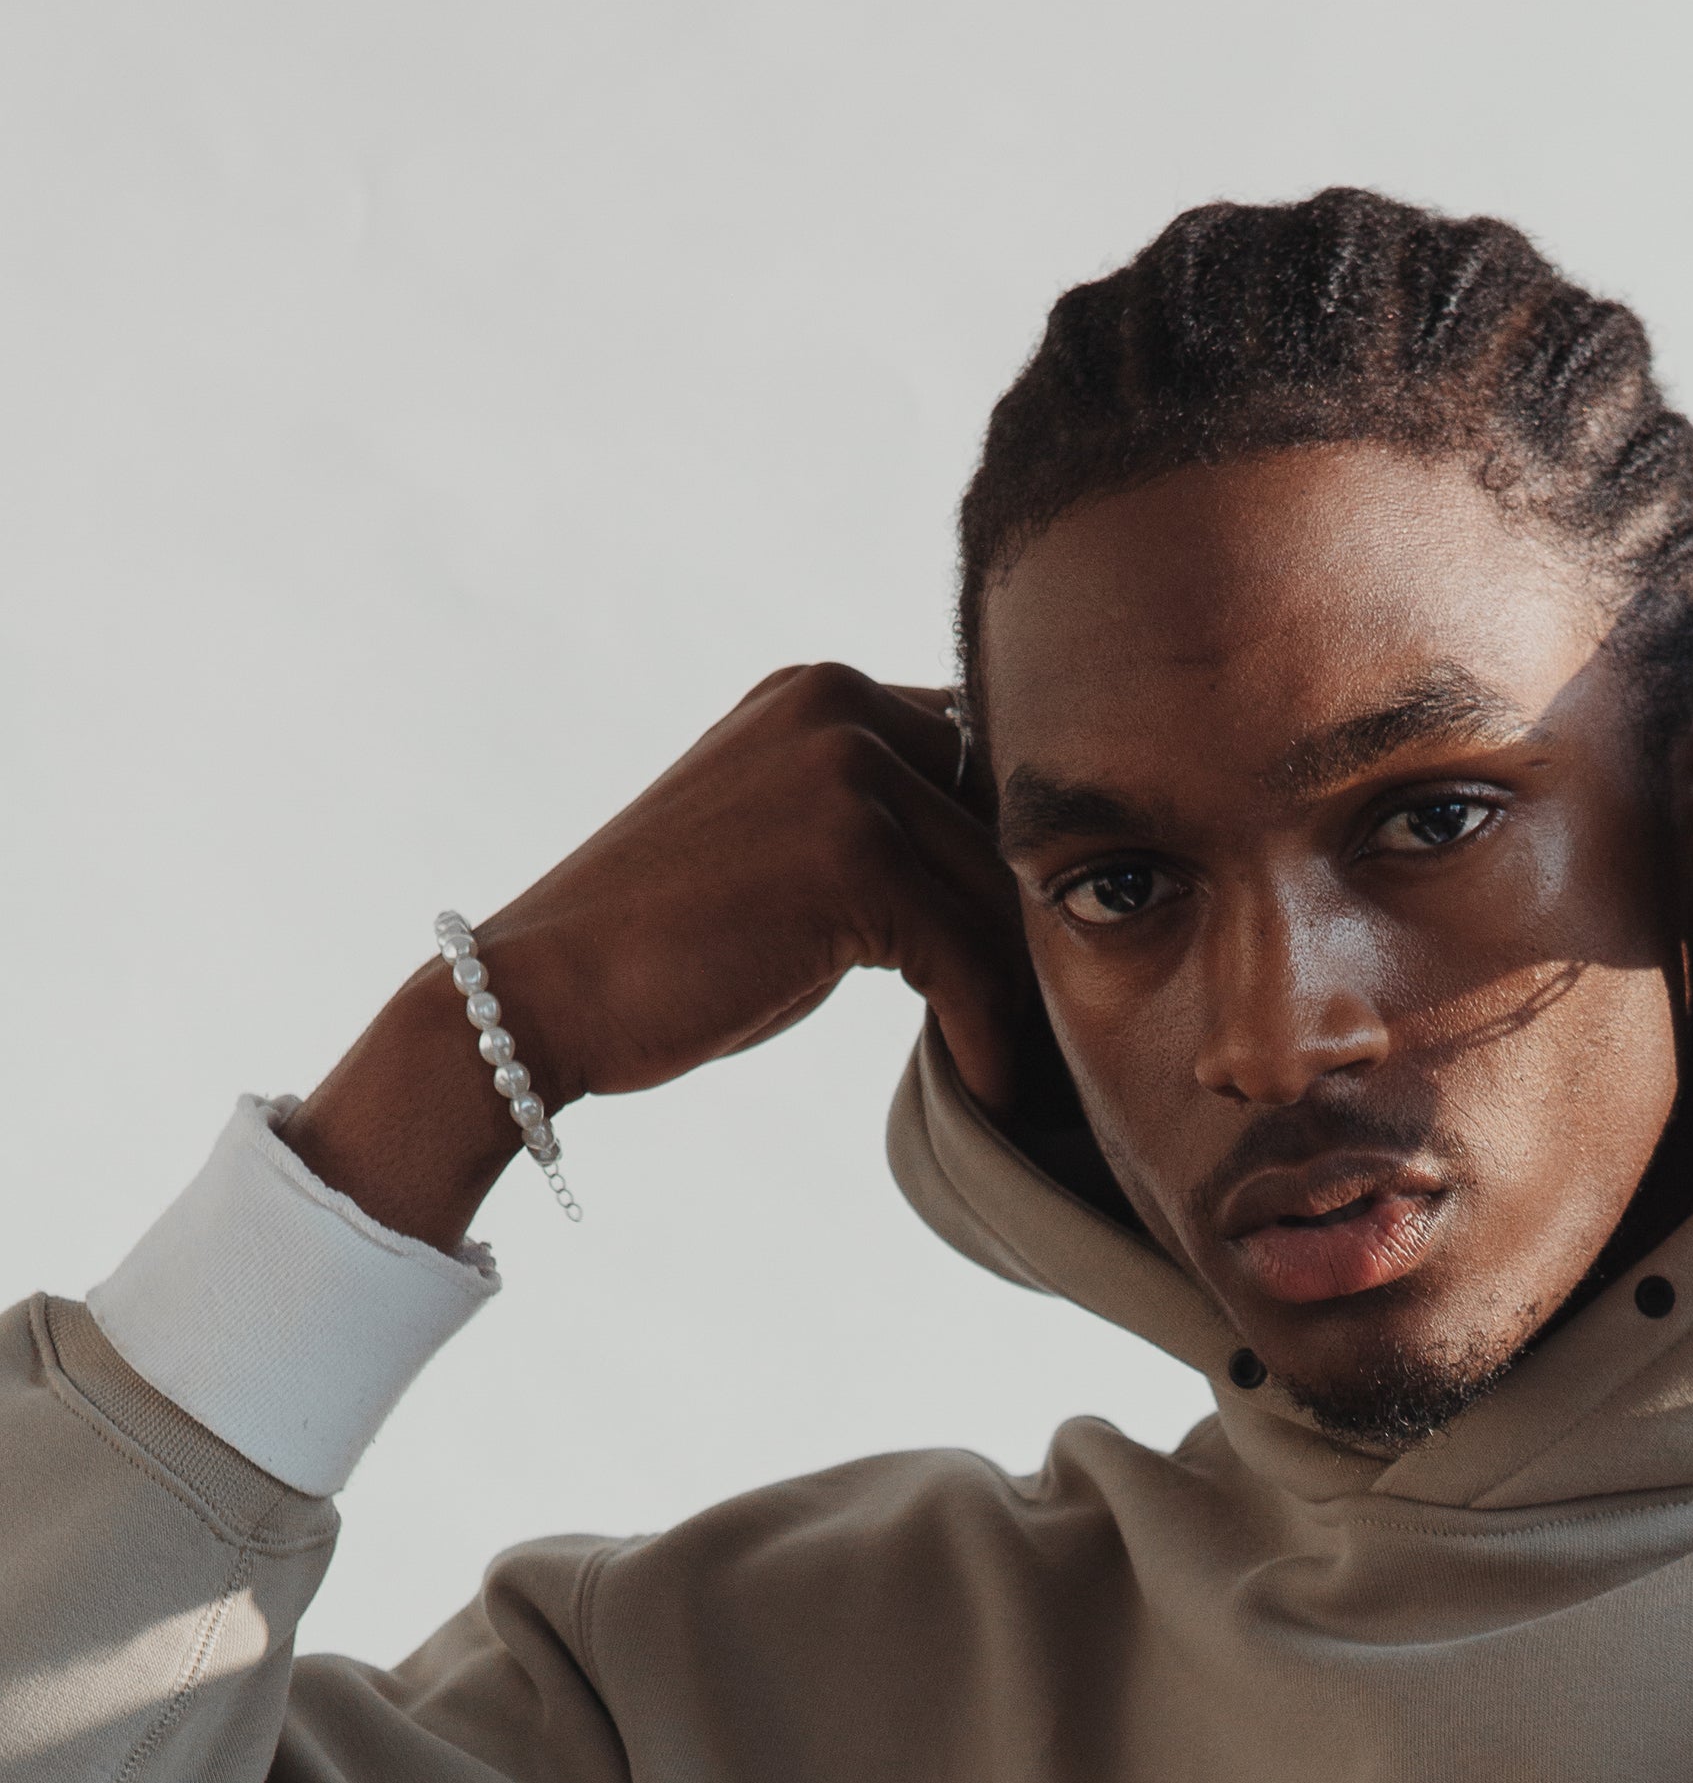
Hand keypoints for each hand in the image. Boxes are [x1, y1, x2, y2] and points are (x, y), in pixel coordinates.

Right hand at [286, 666, 1030, 1246]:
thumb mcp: (788, 848)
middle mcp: (840, 706)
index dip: (1017, 862)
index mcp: (825, 692)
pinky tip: (989, 1090)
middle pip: (1004, 825)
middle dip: (1033, 931)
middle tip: (1056, 1023)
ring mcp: (847, 774)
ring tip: (1028, 1065)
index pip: (982, 759)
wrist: (546, 990)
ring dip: (1021, 994)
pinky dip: (989, 1037)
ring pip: (999, 895)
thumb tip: (1015, 875)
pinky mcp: (855, 860)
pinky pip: (970, 959)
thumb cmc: (670, 949)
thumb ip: (885, 827)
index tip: (1038, 956)